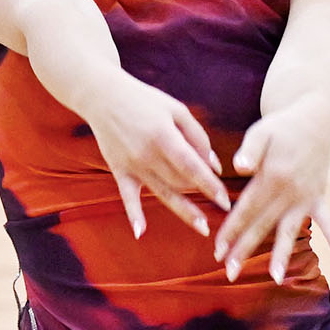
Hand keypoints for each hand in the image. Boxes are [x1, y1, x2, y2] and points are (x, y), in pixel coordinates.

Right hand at [87, 75, 229, 238]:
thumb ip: (198, 137)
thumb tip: (215, 166)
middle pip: (180, 182)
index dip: (211, 186)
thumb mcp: (177, 110)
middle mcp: (147, 154)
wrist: (102, 96)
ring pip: (162, 193)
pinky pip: (127, 196)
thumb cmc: (145, 100)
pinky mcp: (118, 170)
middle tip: (221, 203)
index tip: (226, 202)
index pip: (192, 168)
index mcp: (164, 136)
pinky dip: (133, 214)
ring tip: (202, 228)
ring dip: (183, 212)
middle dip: (201, 192)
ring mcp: (132, 165)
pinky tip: (140, 233)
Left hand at [213, 96, 329, 283]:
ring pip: (290, 230)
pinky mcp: (318, 197)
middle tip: (229, 272)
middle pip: (263, 225)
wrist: (317, 119)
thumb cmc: (283, 126)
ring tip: (275, 278)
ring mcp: (306, 197)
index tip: (218, 249)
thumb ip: (250, 150)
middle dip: (245, 249)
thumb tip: (239, 167)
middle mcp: (290, 191)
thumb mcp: (262, 130)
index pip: (247, 209)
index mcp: (273, 176)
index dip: (231, 229)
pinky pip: (328, 220)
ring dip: (282, 255)